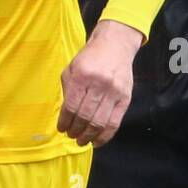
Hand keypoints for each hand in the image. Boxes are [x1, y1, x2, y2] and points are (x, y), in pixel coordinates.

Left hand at [58, 19, 141, 147]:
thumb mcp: (72, 68)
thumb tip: (65, 115)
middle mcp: (98, 84)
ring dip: (88, 136)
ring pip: (99, 122)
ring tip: (81, 141)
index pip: (71, 106)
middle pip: (85, 116)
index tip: (61, 129)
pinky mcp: (125, 99)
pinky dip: (105, 136)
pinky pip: (115, 123)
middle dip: (75, 130)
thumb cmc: (90, 57)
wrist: (115, 45)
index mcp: (82, 76)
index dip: (65, 121)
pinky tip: (97, 141)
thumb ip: (68, 89)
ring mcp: (114, 92)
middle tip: (71, 135)